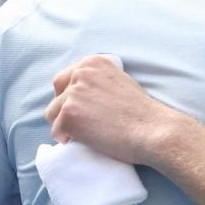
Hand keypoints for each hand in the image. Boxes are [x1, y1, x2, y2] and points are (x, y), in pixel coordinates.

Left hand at [46, 55, 173, 165]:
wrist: (152, 130)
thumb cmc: (142, 113)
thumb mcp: (121, 82)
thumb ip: (100, 81)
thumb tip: (82, 93)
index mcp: (94, 62)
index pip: (66, 78)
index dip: (71, 96)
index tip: (83, 109)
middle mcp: (81, 73)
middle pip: (56, 93)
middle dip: (63, 108)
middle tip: (81, 122)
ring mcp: (74, 94)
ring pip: (52, 113)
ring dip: (64, 125)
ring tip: (84, 134)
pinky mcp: (69, 114)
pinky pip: (56, 131)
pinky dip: (66, 139)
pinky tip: (84, 141)